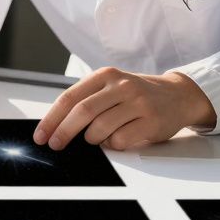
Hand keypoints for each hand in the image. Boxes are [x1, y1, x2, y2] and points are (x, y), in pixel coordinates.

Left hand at [33, 67, 215, 150]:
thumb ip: (88, 99)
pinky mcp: (151, 121)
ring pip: (100, 129)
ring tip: (97, 137)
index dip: (52, 118)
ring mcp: (138, 102)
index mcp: (106, 75)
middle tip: (55, 144)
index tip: (41, 135)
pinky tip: (118, 138)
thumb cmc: (137, 94)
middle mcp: (121, 86)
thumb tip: (55, 125)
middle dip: (64, 132)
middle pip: (82, 112)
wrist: (178, 95)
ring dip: (92, 139)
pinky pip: (120, 140)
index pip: (70, 97)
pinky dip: (112, 144)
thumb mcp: (112, 86)